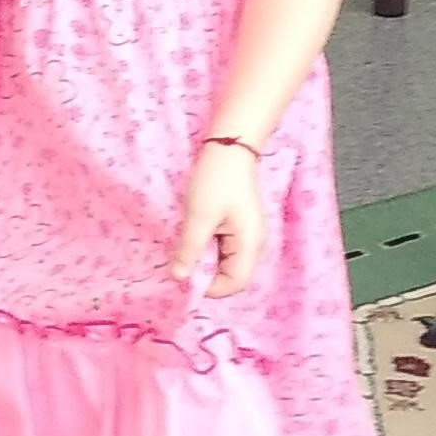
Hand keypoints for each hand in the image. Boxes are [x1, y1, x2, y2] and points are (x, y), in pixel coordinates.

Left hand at [171, 138, 271, 296]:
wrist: (230, 149)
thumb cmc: (216, 181)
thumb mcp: (199, 216)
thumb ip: (190, 250)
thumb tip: (180, 279)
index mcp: (250, 245)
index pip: (234, 284)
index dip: (210, 287)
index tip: (185, 275)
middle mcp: (255, 245)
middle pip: (231, 276)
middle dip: (207, 273)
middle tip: (184, 256)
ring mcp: (249, 237)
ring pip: (226, 263)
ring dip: (206, 259)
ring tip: (190, 242)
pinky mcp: (240, 229)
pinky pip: (225, 250)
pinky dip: (209, 248)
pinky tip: (197, 233)